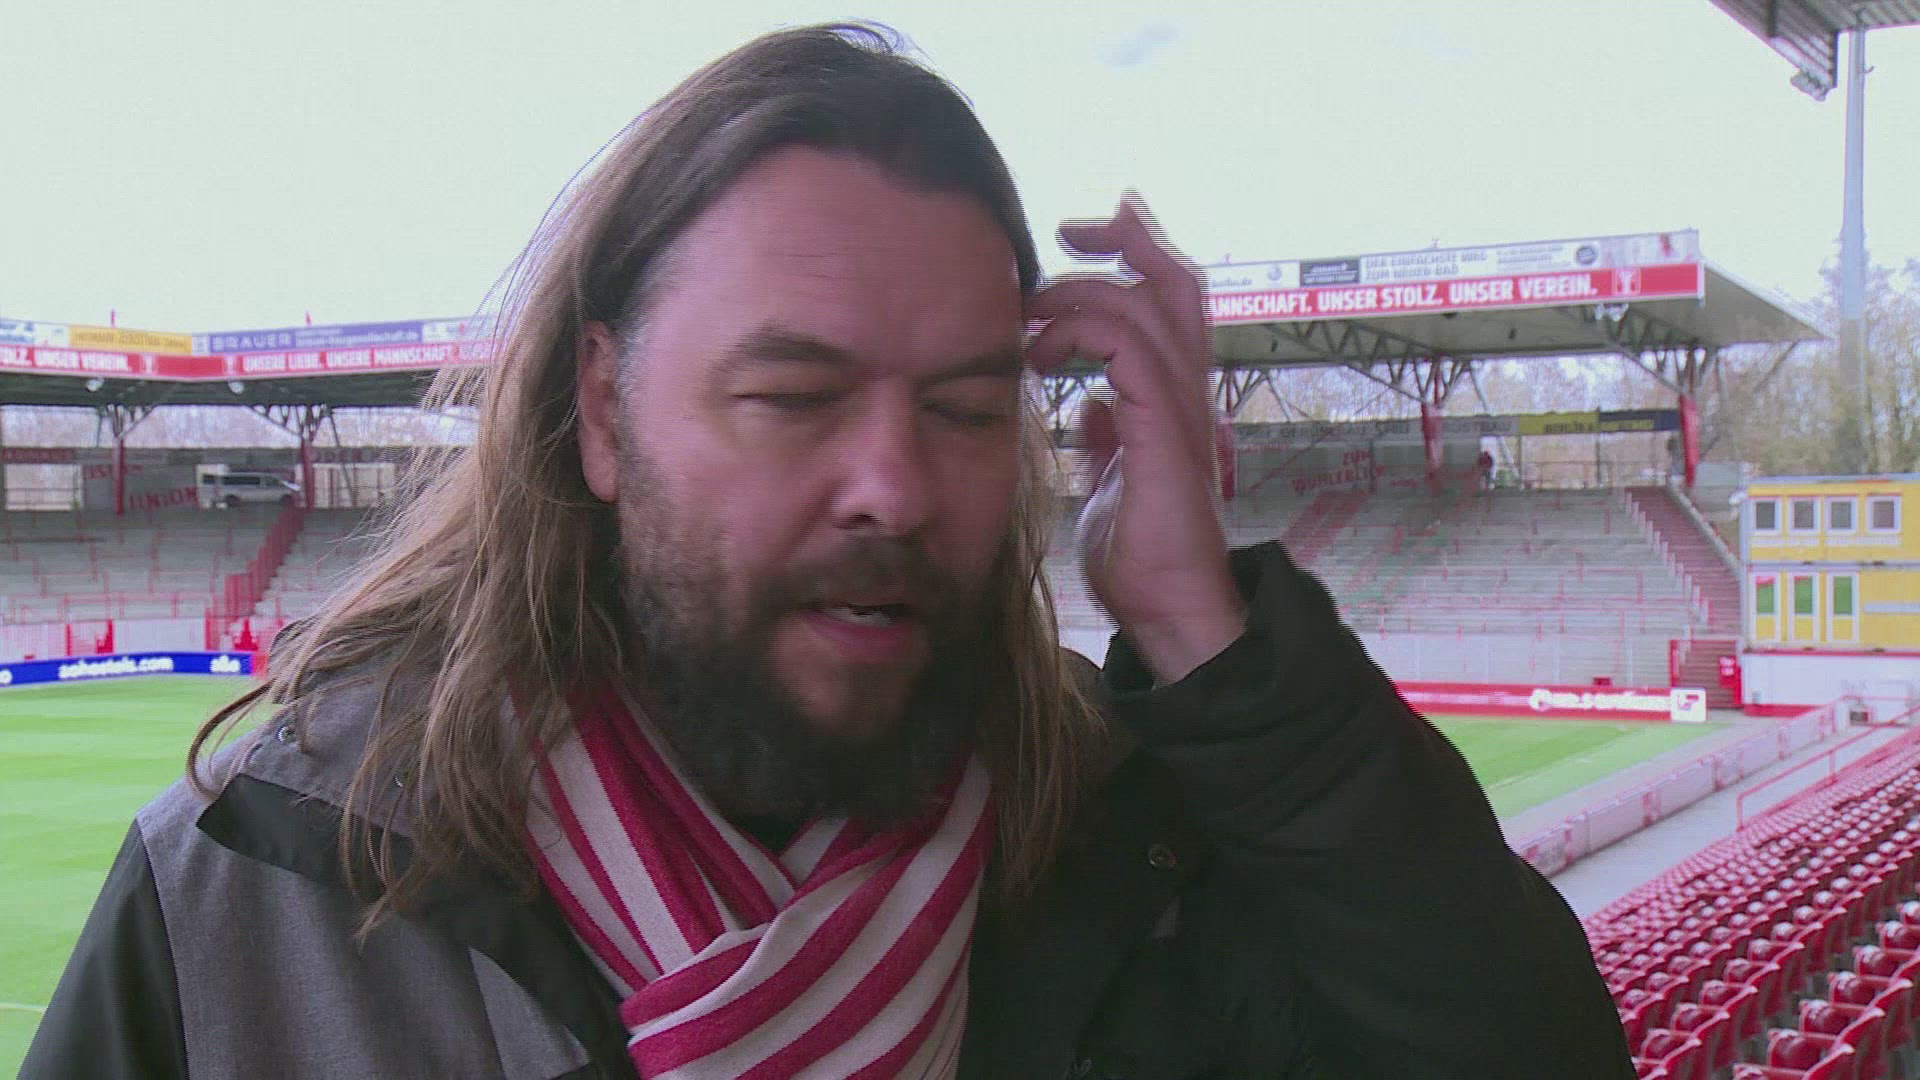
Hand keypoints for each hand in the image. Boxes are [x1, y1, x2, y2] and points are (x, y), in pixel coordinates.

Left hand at [1026, 196, 1245, 684]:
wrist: (1169, 610)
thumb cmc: (1141, 558)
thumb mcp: (1111, 484)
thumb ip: (1108, 441)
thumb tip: (1091, 409)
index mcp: (1175, 400)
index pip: (1170, 305)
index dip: (1137, 259)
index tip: (1083, 241)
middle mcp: (1187, 392)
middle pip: (1177, 283)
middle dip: (1127, 239)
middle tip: (1069, 229)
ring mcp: (1181, 407)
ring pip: (1149, 304)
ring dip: (1082, 290)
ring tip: (1033, 307)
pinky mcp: (1162, 429)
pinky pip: (1128, 348)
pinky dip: (1080, 332)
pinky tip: (1042, 356)